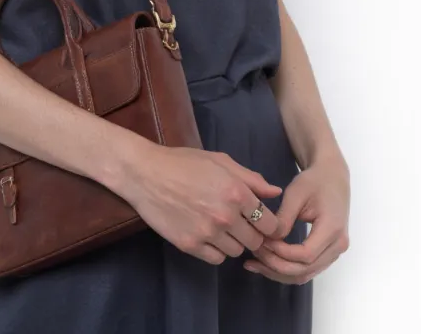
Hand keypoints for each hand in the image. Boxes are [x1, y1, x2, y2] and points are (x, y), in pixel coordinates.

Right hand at [121, 144, 283, 264]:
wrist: (145, 173)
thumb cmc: (184, 163)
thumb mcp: (220, 161)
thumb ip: (250, 178)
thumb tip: (275, 192)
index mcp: (236, 192)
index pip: (270, 223)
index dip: (268, 223)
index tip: (260, 221)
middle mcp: (226, 215)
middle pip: (255, 241)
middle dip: (251, 233)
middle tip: (239, 222)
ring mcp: (207, 233)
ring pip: (236, 251)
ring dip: (233, 241)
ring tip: (219, 225)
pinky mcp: (190, 245)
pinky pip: (216, 258)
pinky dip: (215, 249)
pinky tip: (207, 234)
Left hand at [243, 153, 350, 283]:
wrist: (332, 178)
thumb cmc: (314, 181)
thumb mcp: (296, 193)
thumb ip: (284, 217)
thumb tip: (269, 239)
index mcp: (332, 228)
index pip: (306, 254)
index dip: (282, 253)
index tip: (261, 241)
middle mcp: (337, 246)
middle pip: (305, 269)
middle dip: (276, 265)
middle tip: (252, 254)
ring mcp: (334, 253)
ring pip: (304, 275)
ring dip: (278, 272)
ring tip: (254, 263)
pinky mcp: (327, 254)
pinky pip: (306, 270)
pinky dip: (285, 270)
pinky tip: (265, 264)